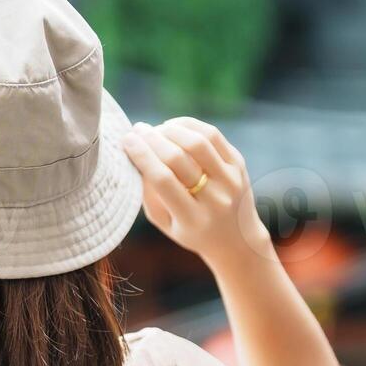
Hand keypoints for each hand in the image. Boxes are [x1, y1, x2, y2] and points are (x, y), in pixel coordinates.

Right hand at [122, 117, 269, 265]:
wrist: (237, 239)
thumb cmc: (191, 230)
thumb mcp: (164, 222)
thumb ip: (147, 193)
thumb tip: (133, 154)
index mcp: (193, 219)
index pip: (163, 180)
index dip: (142, 156)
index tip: (126, 141)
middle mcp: (216, 199)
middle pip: (178, 158)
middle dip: (152, 139)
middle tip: (136, 130)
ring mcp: (231, 179)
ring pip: (198, 141)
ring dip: (170, 129)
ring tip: (154, 130)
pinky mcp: (239, 163)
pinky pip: (212, 135)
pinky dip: (188, 125)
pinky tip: (173, 127)